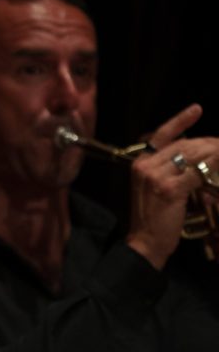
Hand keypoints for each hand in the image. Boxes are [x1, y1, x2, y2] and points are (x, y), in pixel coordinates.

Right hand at [127, 104, 218, 267]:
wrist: (145, 242)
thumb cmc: (153, 218)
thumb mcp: (154, 188)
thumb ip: (168, 170)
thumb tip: (195, 155)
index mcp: (140, 163)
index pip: (162, 135)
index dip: (180, 121)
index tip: (197, 109)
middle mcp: (145, 166)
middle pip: (183, 145)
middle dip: (209, 144)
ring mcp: (155, 177)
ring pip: (192, 156)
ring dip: (215, 154)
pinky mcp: (169, 189)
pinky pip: (197, 173)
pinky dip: (213, 168)